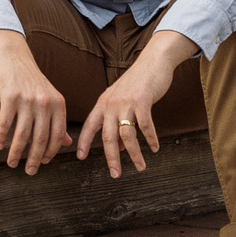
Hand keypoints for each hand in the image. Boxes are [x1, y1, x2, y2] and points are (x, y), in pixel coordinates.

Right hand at [0, 32, 71, 173]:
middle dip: (35, 159)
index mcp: (58, 104)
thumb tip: (66, 143)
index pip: (57, 136)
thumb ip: (58, 121)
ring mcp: (27, 100)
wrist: (14, 57)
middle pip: (40, 139)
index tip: (44, 163)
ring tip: (12, 163)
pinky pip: (5, 123)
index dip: (51, 152)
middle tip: (30, 171)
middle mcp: (45, 102)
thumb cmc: (32, 81)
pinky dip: (1, 137)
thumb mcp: (50, 99)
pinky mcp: (9, 97)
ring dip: (17, 153)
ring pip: (22, 135)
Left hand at [73, 38, 184, 177]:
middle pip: (108, 136)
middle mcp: (111, 103)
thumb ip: (118, 122)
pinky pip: (145, 125)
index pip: (90, 126)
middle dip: (111, 158)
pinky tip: (154, 148)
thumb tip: (120, 147)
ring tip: (141, 167)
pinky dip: (150, 139)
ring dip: (134, 153)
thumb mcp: (122, 100)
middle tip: (115, 174)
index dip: (84, 142)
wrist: (152, 62)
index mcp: (103, 103)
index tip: (80, 157)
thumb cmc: (137, 84)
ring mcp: (126, 102)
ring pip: (127, 135)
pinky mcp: (142, 100)